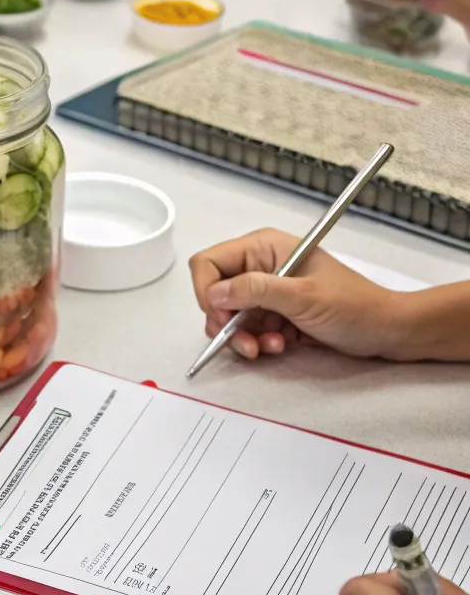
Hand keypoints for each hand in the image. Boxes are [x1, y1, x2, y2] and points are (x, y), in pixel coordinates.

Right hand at [188, 228, 412, 360]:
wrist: (387, 331)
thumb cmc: (356, 306)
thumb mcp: (304, 296)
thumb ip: (256, 291)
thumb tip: (215, 293)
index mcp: (264, 248)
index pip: (209, 263)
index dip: (207, 291)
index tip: (220, 318)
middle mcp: (260, 266)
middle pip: (215, 293)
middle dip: (226, 322)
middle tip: (245, 342)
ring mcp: (266, 291)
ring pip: (228, 317)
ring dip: (243, 337)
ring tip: (269, 346)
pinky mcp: (272, 313)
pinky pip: (246, 330)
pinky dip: (256, 342)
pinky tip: (278, 345)